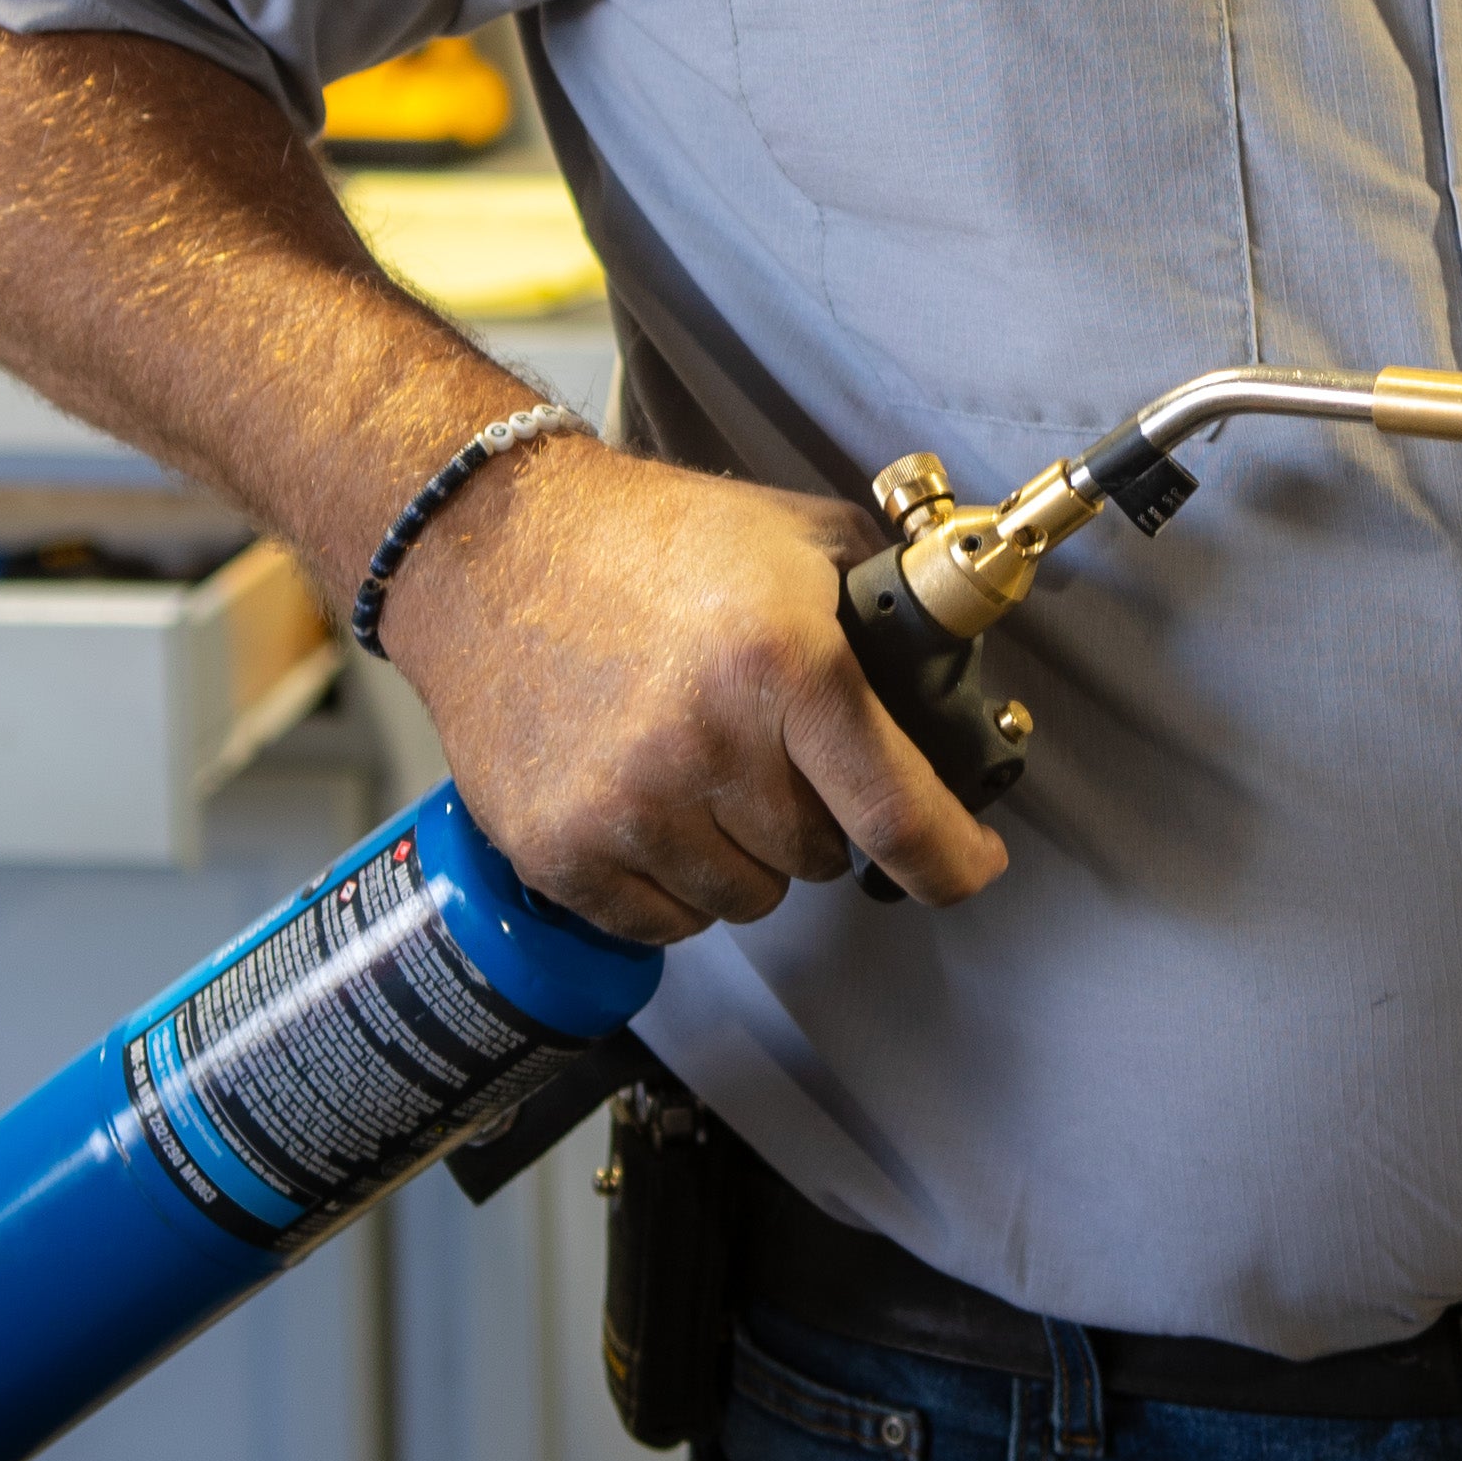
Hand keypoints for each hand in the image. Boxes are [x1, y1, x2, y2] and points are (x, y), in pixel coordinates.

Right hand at [373, 440, 1011, 939]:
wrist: (491, 545)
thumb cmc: (653, 537)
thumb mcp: (799, 538)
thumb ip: (891, 608)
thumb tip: (959, 678)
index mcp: (784, 665)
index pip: (896, 813)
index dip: (950, 860)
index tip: (970, 867)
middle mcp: (706, 745)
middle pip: (818, 859)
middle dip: (818, 818)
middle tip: (776, 754)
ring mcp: (624, 807)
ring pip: (744, 900)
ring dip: (745, 856)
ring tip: (704, 772)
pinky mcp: (557, 849)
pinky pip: (662, 923)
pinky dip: (674, 885)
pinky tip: (653, 808)